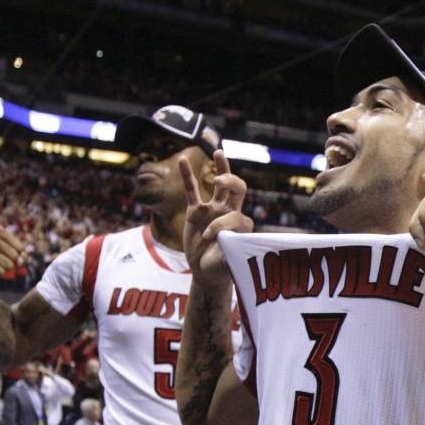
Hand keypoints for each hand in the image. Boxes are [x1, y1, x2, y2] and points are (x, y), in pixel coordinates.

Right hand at [179, 150, 252, 291]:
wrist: (206, 272)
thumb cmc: (219, 269)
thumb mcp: (224, 266)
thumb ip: (226, 257)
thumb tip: (226, 250)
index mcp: (241, 226)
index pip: (235, 215)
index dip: (222, 224)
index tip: (210, 238)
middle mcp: (230, 213)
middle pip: (238, 189)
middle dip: (232, 181)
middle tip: (220, 181)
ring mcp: (214, 209)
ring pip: (221, 185)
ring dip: (222, 168)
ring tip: (219, 152)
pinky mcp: (197, 210)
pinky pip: (192, 190)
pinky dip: (188, 176)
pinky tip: (183, 160)